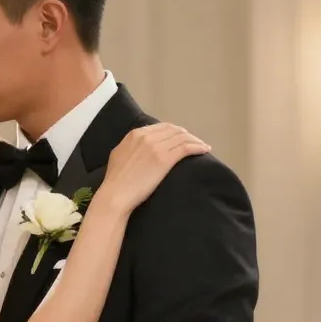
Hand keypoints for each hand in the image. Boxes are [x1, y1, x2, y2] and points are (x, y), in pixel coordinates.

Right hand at [95, 123, 209, 213]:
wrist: (115, 194)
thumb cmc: (115, 180)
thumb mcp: (119, 155)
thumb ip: (130, 147)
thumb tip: (138, 146)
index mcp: (135, 134)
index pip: (161, 127)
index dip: (174, 131)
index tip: (181, 138)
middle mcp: (147, 137)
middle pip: (174, 130)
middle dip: (186, 135)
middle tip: (195, 142)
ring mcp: (156, 147)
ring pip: (182, 137)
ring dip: (195, 141)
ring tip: (203, 146)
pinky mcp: (165, 159)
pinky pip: (186, 148)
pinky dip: (198, 147)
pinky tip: (205, 150)